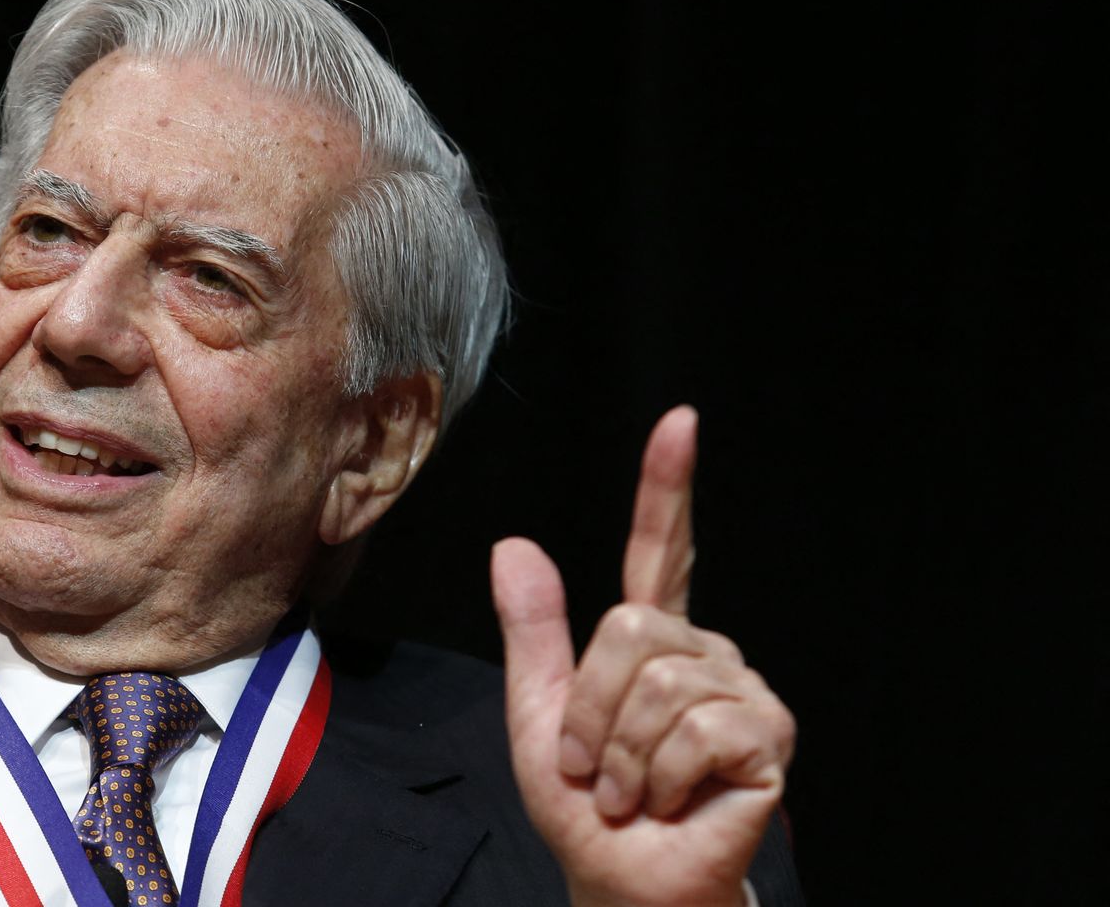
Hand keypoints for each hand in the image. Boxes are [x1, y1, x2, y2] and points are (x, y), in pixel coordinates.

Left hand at [490, 406, 794, 906]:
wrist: (620, 878)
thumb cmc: (586, 806)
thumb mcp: (537, 713)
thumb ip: (532, 630)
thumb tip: (513, 544)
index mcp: (650, 638)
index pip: (662, 549)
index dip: (668, 486)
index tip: (679, 422)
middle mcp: (704, 651)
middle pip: (629, 627)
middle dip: (588, 708)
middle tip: (593, 768)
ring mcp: (742, 689)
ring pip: (657, 681)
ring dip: (618, 753)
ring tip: (630, 791)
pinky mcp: (768, 736)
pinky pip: (695, 727)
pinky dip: (656, 776)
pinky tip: (667, 801)